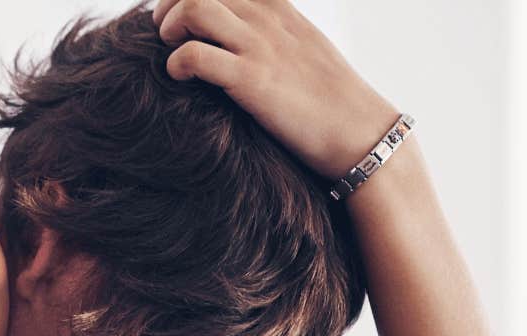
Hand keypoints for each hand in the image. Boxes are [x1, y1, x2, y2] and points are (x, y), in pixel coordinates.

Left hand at [154, 0, 398, 177]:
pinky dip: (176, 63)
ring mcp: (259, 47)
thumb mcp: (305, 45)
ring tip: (170, 49)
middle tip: (165, 30)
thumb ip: (275, 31)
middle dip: (171, 4)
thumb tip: (248, 36)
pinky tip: (179, 77)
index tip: (181, 10)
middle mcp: (267, 18)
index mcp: (279, 6)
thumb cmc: (334, 99)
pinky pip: (195, 55)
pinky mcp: (251, 81)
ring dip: (170, 26)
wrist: (361, 132)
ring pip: (194, 8)